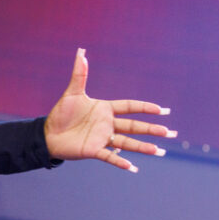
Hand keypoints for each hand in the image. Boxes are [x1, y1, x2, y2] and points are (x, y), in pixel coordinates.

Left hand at [44, 48, 174, 172]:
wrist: (47, 133)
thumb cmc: (61, 113)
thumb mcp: (72, 92)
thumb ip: (79, 74)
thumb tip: (80, 52)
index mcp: (106, 109)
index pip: (130, 107)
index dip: (145, 108)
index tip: (162, 110)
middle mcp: (108, 124)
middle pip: (134, 127)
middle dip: (152, 130)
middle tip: (170, 133)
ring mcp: (102, 138)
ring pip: (127, 142)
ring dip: (143, 147)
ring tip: (159, 151)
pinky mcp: (93, 150)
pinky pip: (109, 157)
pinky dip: (120, 161)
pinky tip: (133, 167)